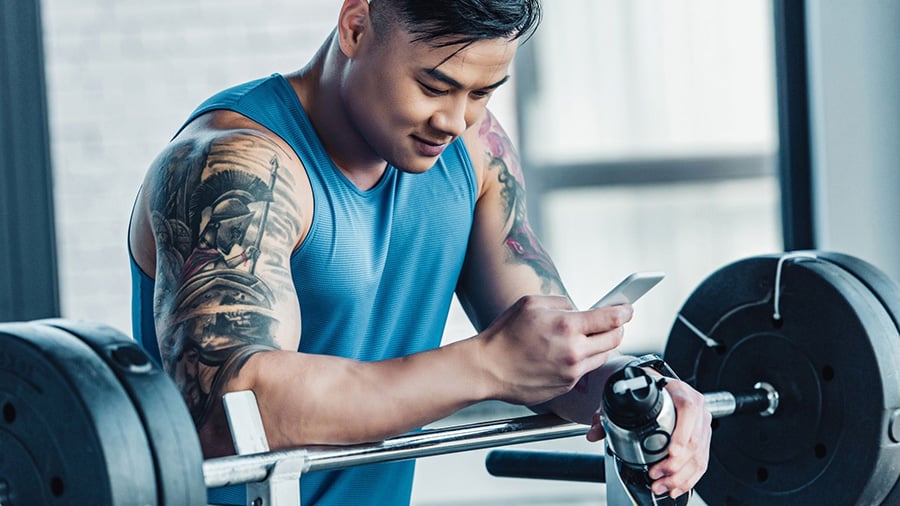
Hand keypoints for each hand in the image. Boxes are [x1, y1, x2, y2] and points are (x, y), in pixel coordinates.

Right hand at [476, 295, 631, 405]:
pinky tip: (564, 354)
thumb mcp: (531, 303)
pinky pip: (584, 371)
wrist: (487, 369)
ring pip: (602, 356)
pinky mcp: (566, 387)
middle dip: (616, 328)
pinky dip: (581, 360)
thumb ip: (561, 303)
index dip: (624, 311)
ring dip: (599, 345)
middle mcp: (574, 352)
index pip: (611, 319)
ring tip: (582, 338)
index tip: (628, 308)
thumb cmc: (504, 336)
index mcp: (567, 327)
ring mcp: (571, 373)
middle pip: (614, 339)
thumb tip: (578, 309)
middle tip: (610, 322)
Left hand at [587, 377, 710, 498]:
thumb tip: (594, 433)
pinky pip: (701, 462)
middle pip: (694, 440)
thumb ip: (607, 416)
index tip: (671, 452)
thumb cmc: (647, 392)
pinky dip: (688, 478)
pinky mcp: (703, 439)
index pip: (688, 409)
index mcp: (679, 391)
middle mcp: (695, 407)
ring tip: (661, 485)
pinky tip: (675, 486)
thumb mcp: (629, 398)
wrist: (661, 389)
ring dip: (680, 476)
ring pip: (698, 455)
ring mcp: (701, 424)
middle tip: (656, 474)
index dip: (681, 434)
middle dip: (675, 464)